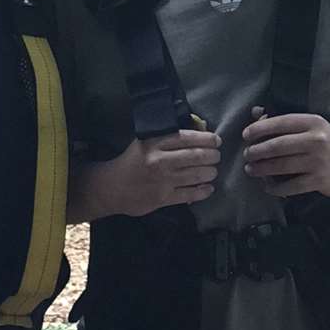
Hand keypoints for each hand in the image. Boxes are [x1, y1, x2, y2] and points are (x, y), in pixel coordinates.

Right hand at [103, 129, 221, 216]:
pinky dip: (203, 191)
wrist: (112, 187)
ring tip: (212, 171)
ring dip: (211, 172)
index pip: (187, 137)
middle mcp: (160, 160)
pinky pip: (190, 194)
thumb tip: (199, 131)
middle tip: (216, 156)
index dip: (206, 138)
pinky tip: (208, 188)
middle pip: (196, 156)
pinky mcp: (163, 198)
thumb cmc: (132, 161)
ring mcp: (163, 181)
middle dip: (212, 156)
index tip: (216, 140)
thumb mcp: (145, 142)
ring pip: (197, 175)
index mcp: (154, 143)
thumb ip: (168, 138)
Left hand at [242, 108, 329, 197]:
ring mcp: (317, 161)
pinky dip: (276, 188)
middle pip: (277, 146)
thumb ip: (284, 121)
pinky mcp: (319, 181)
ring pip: (281, 166)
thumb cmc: (327, 142)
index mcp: (312, 122)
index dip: (259, 129)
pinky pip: (290, 186)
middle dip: (257, 151)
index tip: (246, 135)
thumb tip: (255, 112)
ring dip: (261, 169)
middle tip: (247, 155)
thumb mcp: (311, 126)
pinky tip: (267, 187)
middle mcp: (315, 140)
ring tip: (251, 169)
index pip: (280, 122)